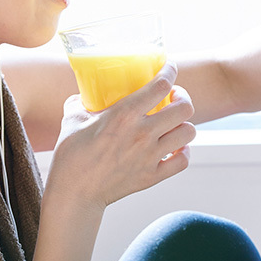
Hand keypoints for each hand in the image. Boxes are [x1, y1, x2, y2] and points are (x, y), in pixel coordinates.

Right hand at [47, 61, 195, 209]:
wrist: (74, 193)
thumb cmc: (71, 155)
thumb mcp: (72, 118)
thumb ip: (81, 101)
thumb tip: (84, 94)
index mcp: (124, 115)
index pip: (161, 85)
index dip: (170, 71)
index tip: (169, 67)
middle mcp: (142, 134)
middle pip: (184, 108)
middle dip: (182, 98)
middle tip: (174, 98)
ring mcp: (150, 156)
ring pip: (188, 133)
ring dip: (184, 124)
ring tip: (174, 123)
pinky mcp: (153, 176)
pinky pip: (183, 160)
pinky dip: (183, 152)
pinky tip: (174, 148)